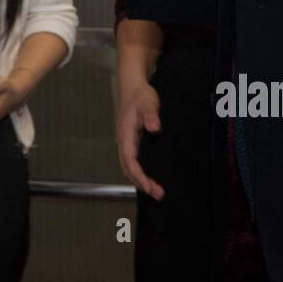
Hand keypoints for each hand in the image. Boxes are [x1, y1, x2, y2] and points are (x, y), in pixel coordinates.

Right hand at [116, 81, 163, 199]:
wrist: (133, 87)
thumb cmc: (140, 95)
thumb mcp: (148, 102)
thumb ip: (150, 115)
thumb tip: (154, 128)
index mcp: (126, 135)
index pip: (130, 161)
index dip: (139, 176)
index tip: (150, 186)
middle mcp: (124, 141)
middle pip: (128, 169)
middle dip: (141, 184)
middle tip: (158, 194)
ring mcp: (127, 143)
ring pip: (130, 167)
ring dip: (141, 181)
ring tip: (156, 191)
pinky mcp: (132, 142)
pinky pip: (134, 162)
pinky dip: (140, 173)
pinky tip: (151, 178)